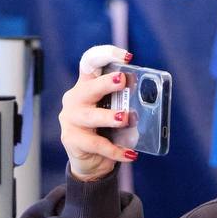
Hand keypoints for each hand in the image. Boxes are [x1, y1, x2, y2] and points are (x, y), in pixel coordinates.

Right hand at [60, 44, 138, 181]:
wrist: (90, 163)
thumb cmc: (105, 133)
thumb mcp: (114, 116)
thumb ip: (125, 107)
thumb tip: (146, 108)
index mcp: (86, 86)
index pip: (91, 62)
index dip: (106, 55)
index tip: (127, 57)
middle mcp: (75, 99)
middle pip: (89, 86)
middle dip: (107, 83)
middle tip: (122, 81)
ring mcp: (70, 119)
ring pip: (91, 116)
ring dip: (110, 116)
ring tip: (125, 118)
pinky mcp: (71, 139)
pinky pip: (97, 144)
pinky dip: (115, 151)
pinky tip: (129, 155)